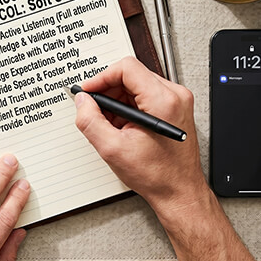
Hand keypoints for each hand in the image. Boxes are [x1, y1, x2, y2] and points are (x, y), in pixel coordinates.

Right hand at [73, 56, 205, 214]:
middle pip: (131, 75)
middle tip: (95, 110)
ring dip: (118, 101)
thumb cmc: (157, 175)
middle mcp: (174, 96)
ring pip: (137, 85)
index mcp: (163, 101)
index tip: (88, 91)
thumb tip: (82, 102)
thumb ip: (90, 121)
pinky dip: (129, 108)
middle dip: (108, 91)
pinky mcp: (175, 108)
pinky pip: (145, 96)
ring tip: (111, 124)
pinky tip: (123, 127)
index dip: (101, 78)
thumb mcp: (113, 149)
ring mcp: (177, 101)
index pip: (126, 68)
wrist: (179, 191)